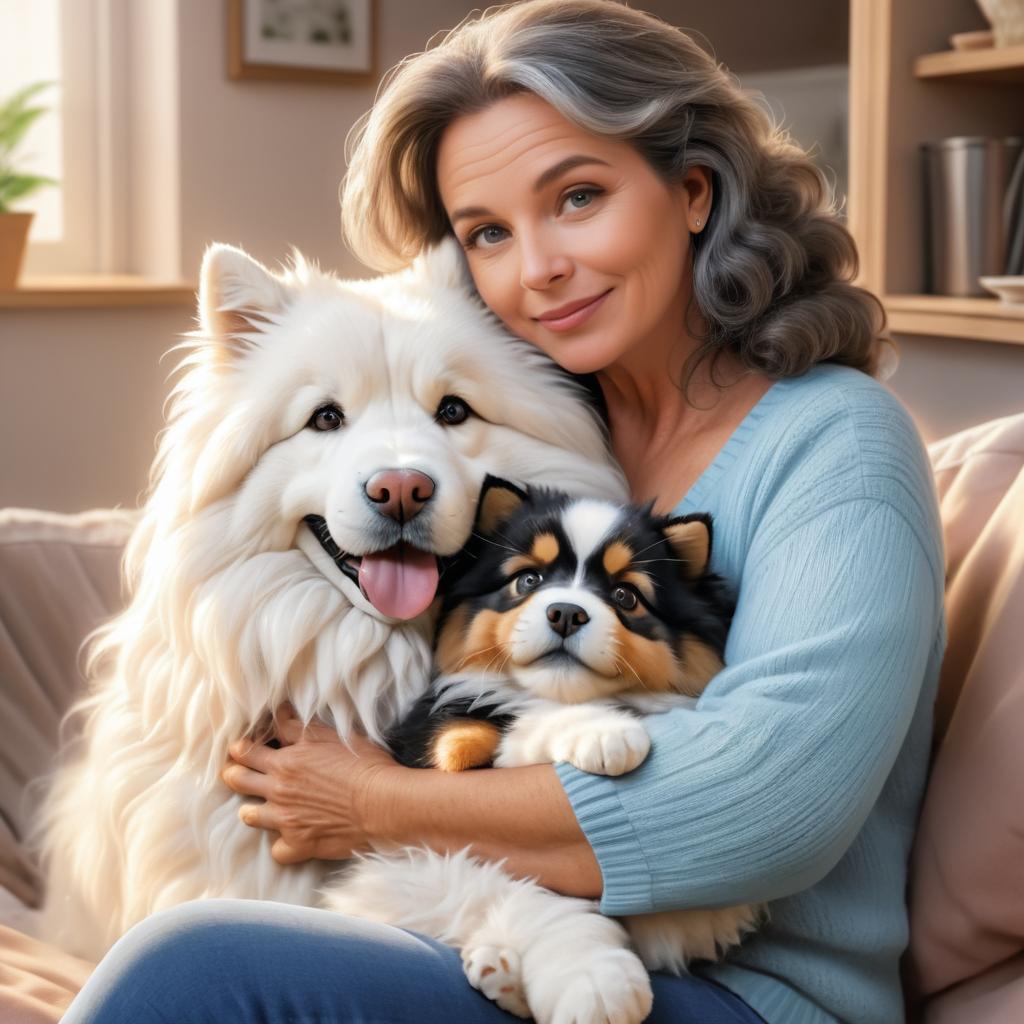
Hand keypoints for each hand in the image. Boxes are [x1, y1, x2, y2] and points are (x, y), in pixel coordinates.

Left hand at [222, 705, 401, 864]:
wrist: (383, 802)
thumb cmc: (363, 764)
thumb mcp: (330, 735)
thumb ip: (297, 726)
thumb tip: (278, 712)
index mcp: (285, 762)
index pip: (246, 752)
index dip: (240, 748)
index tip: (240, 748)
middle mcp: (279, 791)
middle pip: (239, 781)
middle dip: (234, 774)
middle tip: (235, 773)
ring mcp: (287, 821)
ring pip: (250, 817)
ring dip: (251, 810)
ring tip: (257, 807)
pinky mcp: (301, 845)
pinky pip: (277, 850)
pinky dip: (281, 844)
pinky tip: (289, 838)